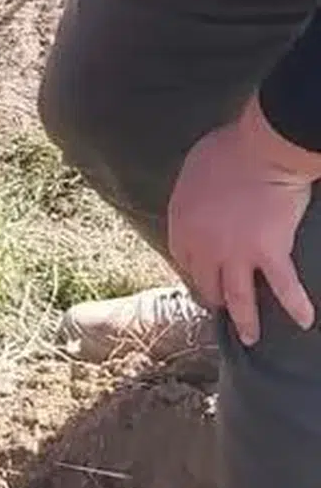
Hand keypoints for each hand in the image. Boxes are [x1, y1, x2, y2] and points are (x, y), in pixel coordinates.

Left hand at [167, 95, 320, 344]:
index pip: (182, 257)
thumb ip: (193, 194)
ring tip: (250, 338)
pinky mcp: (269, 254)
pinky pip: (283, 286)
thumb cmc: (228, 149)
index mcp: (182, 222)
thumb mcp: (194, 170)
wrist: (262, 150)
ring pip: (238, 297)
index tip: (200, 276)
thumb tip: (199, 200)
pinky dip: (295, 305)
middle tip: (220, 306)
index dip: (193, 269)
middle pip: (206, 281)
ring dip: (245, 320)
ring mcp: (236, 254)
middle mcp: (205, 246)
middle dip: (213, 296)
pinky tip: (304, 321)